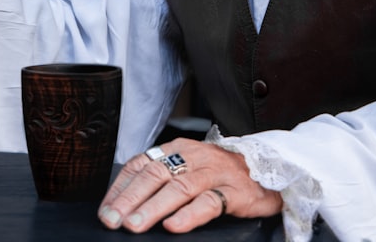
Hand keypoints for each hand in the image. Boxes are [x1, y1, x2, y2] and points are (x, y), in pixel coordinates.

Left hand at [97, 138, 281, 233]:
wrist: (271, 170)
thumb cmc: (222, 173)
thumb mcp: (190, 168)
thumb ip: (164, 179)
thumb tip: (127, 204)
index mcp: (177, 149)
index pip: (141, 165)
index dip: (121, 188)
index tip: (105, 209)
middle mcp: (193, 156)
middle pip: (155, 175)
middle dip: (130, 199)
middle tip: (112, 219)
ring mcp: (214, 173)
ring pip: (179, 188)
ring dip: (153, 208)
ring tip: (135, 224)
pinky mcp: (235, 191)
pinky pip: (209, 202)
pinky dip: (189, 215)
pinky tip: (173, 226)